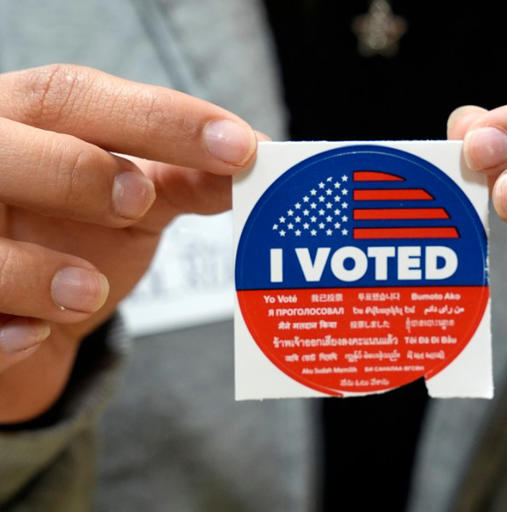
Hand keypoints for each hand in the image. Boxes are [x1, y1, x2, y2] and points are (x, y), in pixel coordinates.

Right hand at [0, 64, 261, 421]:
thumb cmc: (79, 233)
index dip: (158, 118)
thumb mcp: (135, 199)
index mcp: (26, 124)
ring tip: (91, 292)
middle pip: (4, 148)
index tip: (238, 146)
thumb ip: (185, 174)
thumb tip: (260, 157)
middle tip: (136, 201)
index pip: (75, 98)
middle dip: (74, 172)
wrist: (27, 311)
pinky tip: (31, 338)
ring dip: (34, 269)